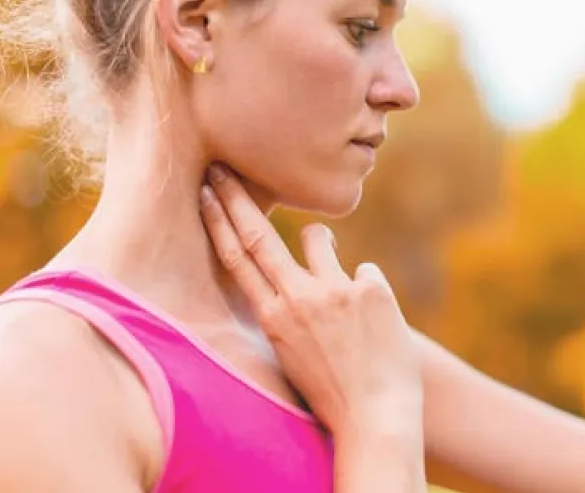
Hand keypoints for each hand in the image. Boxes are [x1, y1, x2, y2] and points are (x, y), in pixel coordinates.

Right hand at [199, 164, 422, 436]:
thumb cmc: (335, 390)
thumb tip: (296, 268)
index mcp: (272, 319)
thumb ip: (289, 309)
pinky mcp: (371, 291)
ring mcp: (334, 292)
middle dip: (236, 197)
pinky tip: (377, 329)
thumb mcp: (295, 352)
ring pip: (318, 239)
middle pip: (259, 235)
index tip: (206, 190)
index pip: (237, 259)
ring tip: (339, 291)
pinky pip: (367, 273)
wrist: (377, 419)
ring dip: (322, 247)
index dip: (220, 221)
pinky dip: (370, 294)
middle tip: (222, 166)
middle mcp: (297, 300)